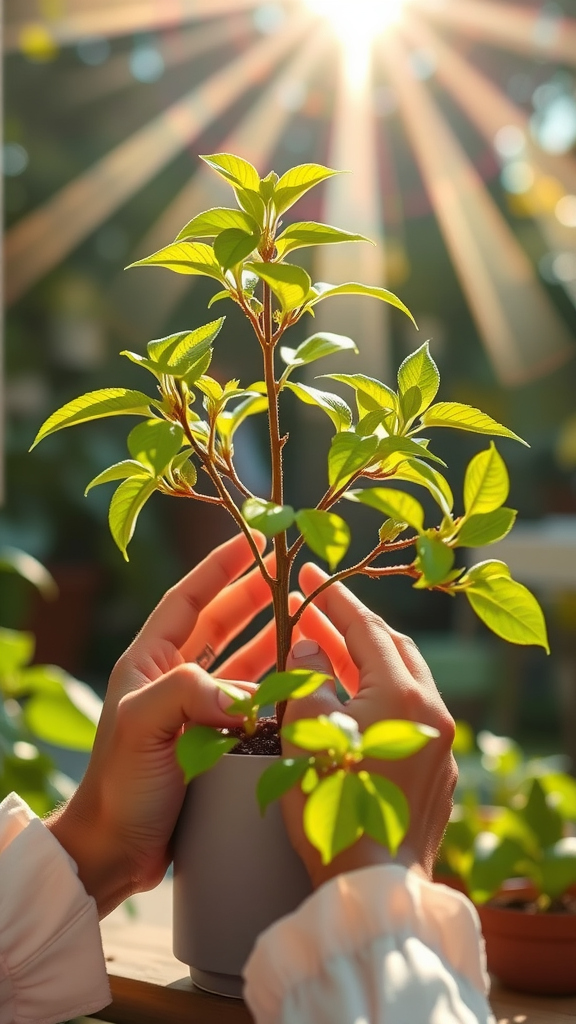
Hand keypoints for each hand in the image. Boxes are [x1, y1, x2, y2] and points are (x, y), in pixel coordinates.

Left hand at [47, 531, 282, 916]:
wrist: (115, 850)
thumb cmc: (120, 785)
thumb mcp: (143, 726)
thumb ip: (188, 693)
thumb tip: (245, 695)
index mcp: (149, 661)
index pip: (188, 599)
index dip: (219, 567)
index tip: (252, 542)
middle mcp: (171, 678)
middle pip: (219, 623)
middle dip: (254, 596)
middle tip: (290, 573)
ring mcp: (192, 710)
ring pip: (240, 660)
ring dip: (270, 639)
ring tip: (304, 619)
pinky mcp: (211, 740)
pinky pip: (250, 702)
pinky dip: (274, 688)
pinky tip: (300, 680)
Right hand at [281, 563, 456, 889]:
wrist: (371, 884)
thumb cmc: (333, 806)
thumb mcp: (308, 731)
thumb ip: (310, 678)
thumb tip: (312, 648)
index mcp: (404, 696)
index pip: (366, 629)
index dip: (333, 599)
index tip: (307, 576)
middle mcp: (433, 712)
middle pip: (392, 649)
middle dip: (350, 626)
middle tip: (310, 611)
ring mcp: (440, 744)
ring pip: (404, 681)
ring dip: (365, 662)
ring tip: (324, 650)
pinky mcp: (437, 772)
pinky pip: (408, 716)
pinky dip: (379, 697)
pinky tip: (350, 702)